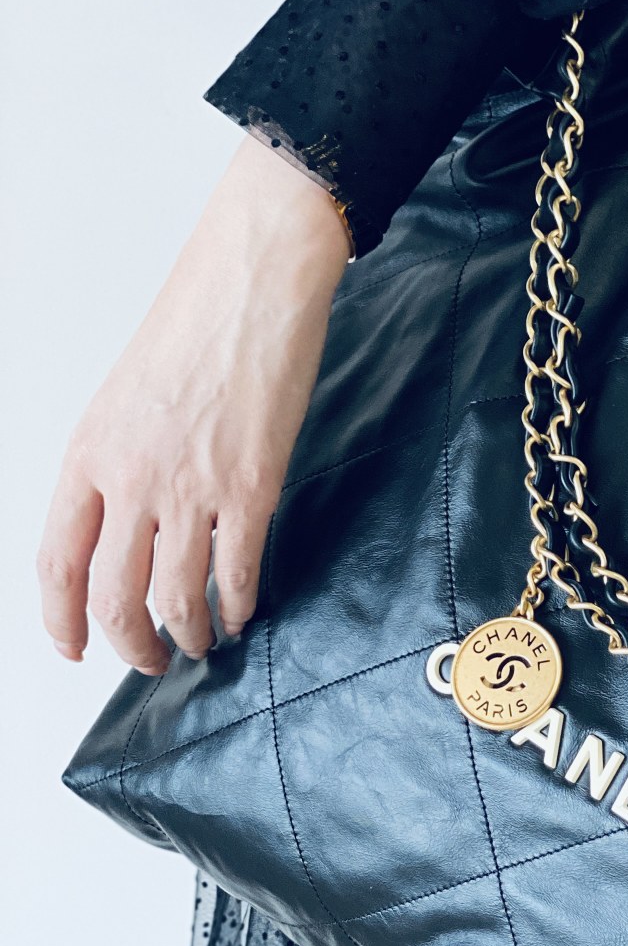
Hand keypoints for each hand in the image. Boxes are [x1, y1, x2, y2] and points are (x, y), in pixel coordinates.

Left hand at [38, 137, 350, 673]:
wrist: (252, 285)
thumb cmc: (194, 326)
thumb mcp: (124, 398)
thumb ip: (116, 463)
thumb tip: (125, 524)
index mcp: (89, 454)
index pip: (57, 562)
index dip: (61, 620)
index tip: (73, 649)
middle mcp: (131, 479)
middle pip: (115, 597)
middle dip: (130, 645)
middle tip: (147, 660)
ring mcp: (191, 487)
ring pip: (177, 598)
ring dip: (187, 635)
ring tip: (200, 643)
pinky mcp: (252, 488)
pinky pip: (238, 572)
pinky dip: (239, 604)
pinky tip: (244, 610)